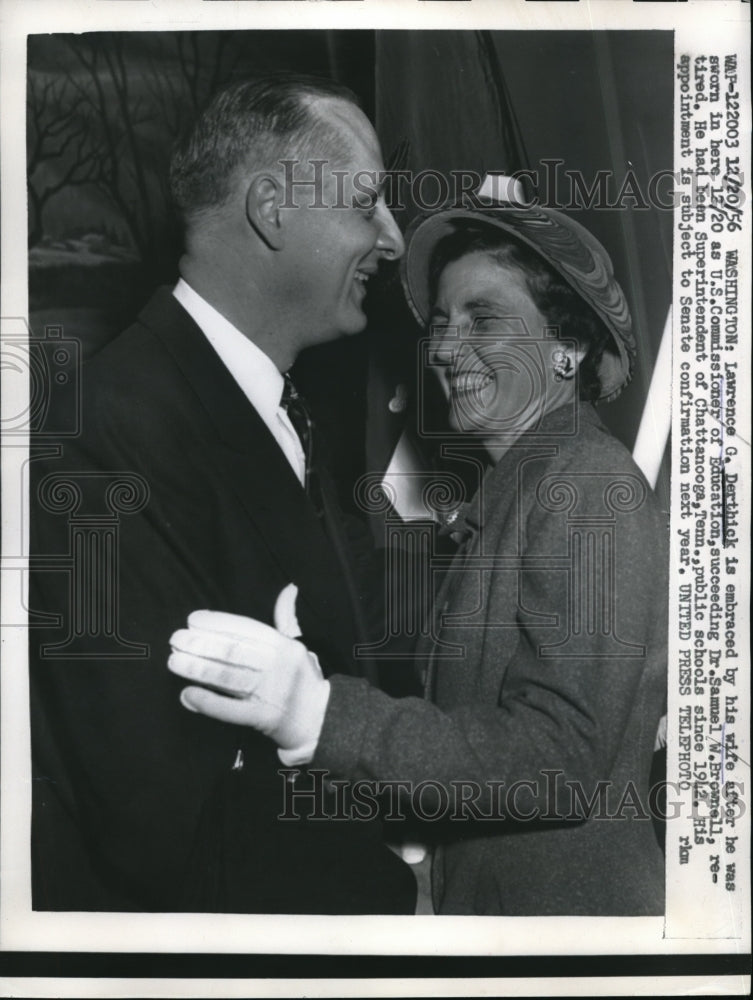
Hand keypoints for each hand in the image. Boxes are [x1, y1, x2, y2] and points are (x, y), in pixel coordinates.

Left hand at [168, 584, 329, 764]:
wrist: (321, 720)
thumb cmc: (304, 678)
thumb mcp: (298, 645)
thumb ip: (286, 618)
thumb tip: (288, 589)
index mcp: (285, 646)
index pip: (247, 629)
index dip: (218, 623)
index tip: (193, 620)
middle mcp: (279, 667)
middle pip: (234, 652)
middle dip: (201, 644)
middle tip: (176, 639)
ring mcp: (272, 694)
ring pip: (229, 679)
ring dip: (198, 669)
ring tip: (174, 661)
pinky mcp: (265, 719)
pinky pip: (232, 710)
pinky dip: (208, 702)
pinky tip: (187, 695)